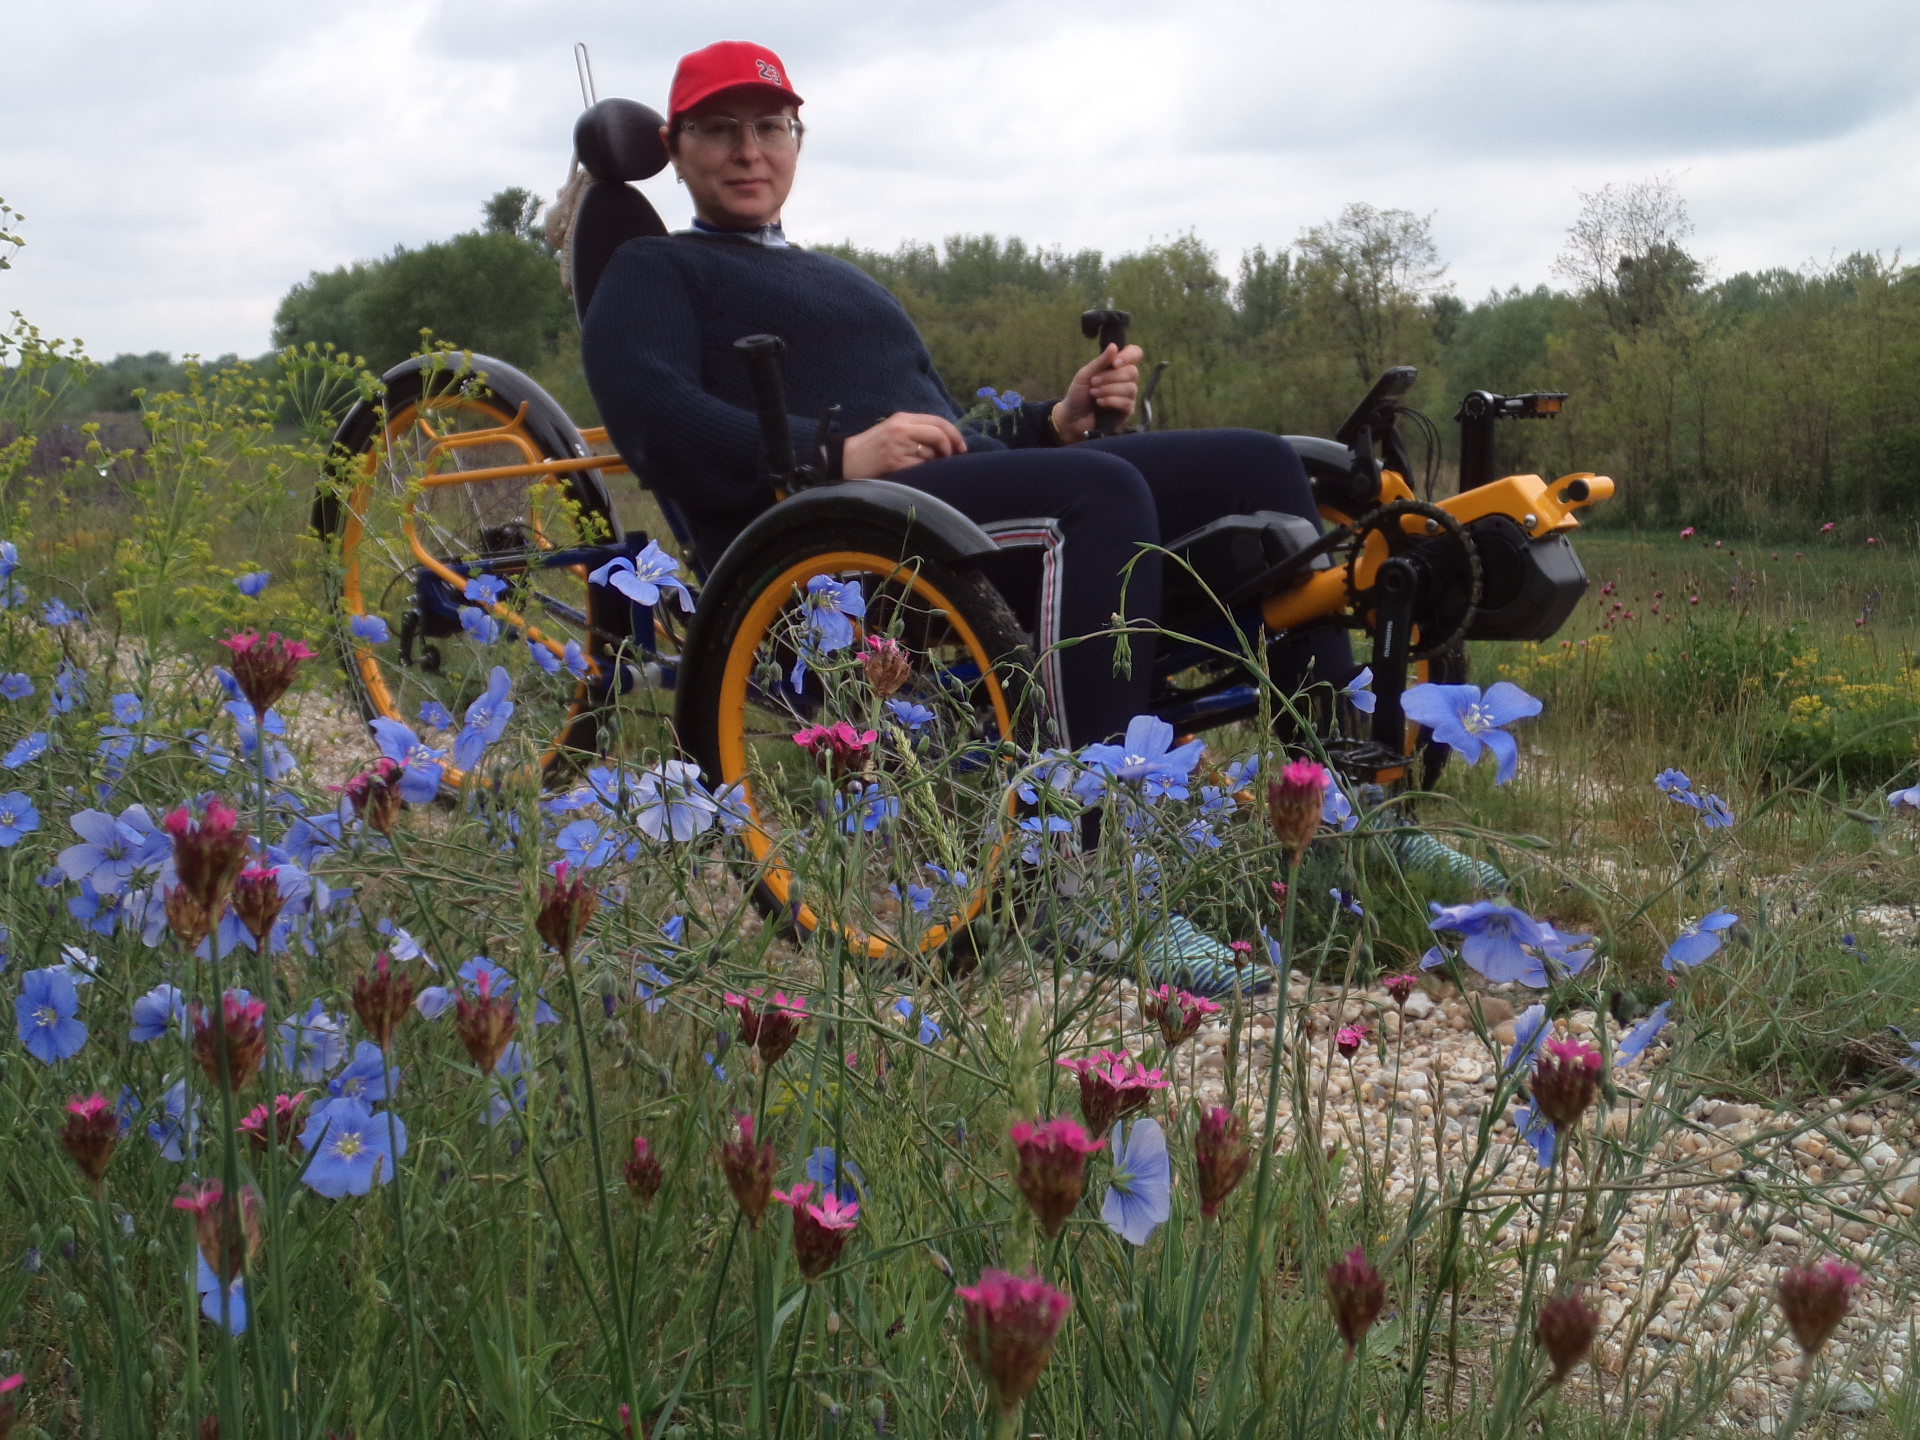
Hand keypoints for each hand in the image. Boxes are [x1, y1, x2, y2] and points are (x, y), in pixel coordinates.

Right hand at [842, 412, 967, 477]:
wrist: (845, 460)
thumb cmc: (871, 448)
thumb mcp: (892, 431)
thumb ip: (916, 431)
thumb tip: (947, 442)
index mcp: (902, 418)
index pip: (937, 421)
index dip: (954, 434)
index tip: (961, 447)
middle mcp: (901, 429)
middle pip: (938, 434)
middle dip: (950, 448)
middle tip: (951, 458)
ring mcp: (898, 446)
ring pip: (931, 453)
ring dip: (934, 463)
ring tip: (924, 467)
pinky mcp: (895, 462)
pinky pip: (921, 467)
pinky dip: (924, 472)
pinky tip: (917, 474)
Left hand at [1051, 342, 1143, 441]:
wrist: (1072, 418)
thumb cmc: (1078, 394)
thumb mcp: (1085, 375)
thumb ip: (1100, 361)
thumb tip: (1114, 346)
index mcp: (1117, 367)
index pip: (1135, 354)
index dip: (1128, 356)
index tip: (1114, 363)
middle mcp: (1126, 380)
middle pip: (1132, 371)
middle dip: (1111, 377)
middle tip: (1093, 382)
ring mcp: (1128, 396)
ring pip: (1130, 387)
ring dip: (1109, 389)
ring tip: (1094, 393)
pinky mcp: (1127, 411)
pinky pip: (1127, 402)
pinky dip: (1111, 401)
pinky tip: (1099, 402)